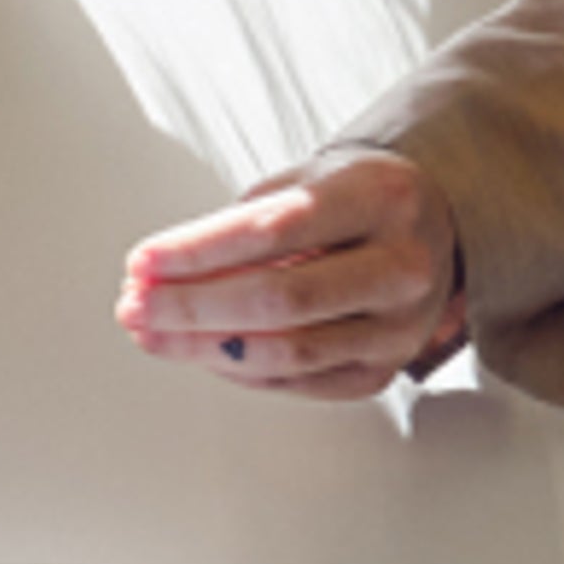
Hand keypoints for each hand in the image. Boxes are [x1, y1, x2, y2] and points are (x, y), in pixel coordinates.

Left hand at [115, 146, 466, 397]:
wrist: (429, 227)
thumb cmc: (352, 199)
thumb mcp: (302, 183)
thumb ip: (238, 227)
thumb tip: (159, 276)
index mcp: (381, 200)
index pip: (274, 231)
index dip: (198, 252)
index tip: (141, 262)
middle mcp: (403, 266)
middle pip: (281, 301)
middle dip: (191, 308)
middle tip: (133, 305)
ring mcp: (400, 326)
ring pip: (288, 352)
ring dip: (202, 347)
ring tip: (150, 331)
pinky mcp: (384, 369)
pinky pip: (297, 380)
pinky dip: (237, 367)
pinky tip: (198, 349)